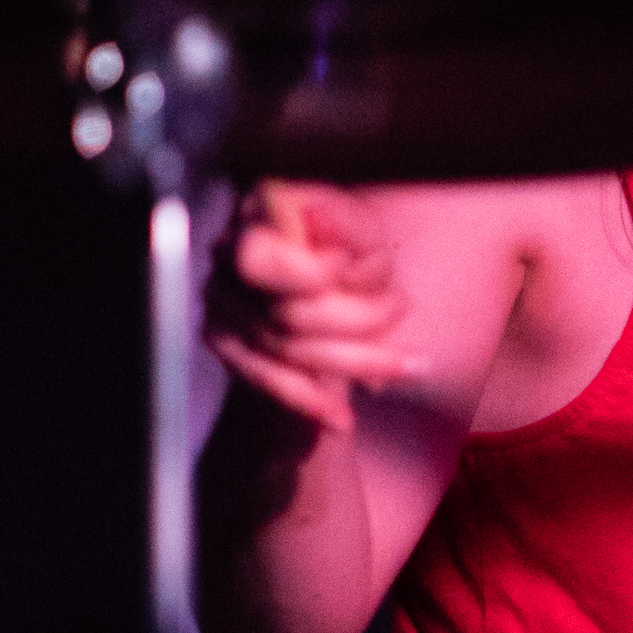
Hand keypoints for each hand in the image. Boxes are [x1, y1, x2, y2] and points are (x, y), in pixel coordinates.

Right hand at [205, 181, 416, 432]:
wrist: (330, 279)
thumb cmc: (351, 245)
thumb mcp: (364, 229)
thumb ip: (347, 225)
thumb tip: (317, 218)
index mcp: (257, 213)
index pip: (260, 260)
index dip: (308, 274)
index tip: (348, 265)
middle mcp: (226, 254)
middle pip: (285, 313)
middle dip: (355, 321)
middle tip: (403, 307)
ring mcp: (220, 300)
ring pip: (284, 351)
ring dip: (354, 361)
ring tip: (411, 364)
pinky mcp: (224, 340)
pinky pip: (266, 380)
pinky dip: (310, 402)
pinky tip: (343, 419)